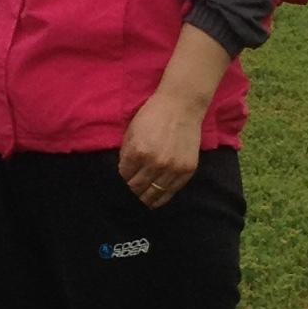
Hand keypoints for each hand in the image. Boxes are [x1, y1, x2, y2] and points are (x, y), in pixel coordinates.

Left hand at [118, 90, 202, 207]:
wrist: (182, 106)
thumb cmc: (153, 115)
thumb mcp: (132, 131)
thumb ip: (126, 154)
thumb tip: (123, 173)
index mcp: (138, 152)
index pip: (124, 176)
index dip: (121, 181)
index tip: (121, 183)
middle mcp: (155, 163)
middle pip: (137, 188)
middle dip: (130, 192)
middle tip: (128, 195)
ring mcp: (172, 168)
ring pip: (154, 193)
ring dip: (144, 199)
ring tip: (140, 202)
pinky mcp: (186, 170)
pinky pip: (171, 191)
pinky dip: (161, 198)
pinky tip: (154, 201)